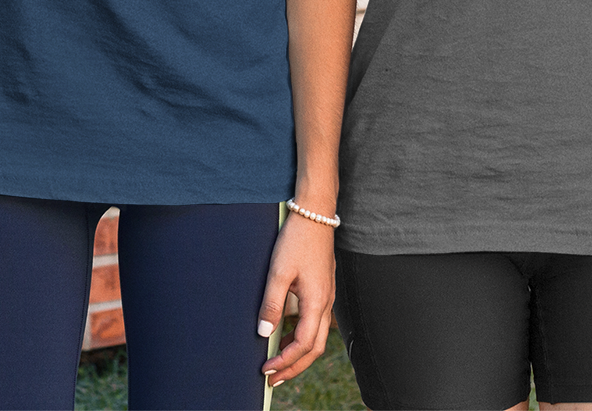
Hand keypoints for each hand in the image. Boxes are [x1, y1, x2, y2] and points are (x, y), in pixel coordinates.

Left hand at [258, 212, 333, 385]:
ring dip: (297, 353)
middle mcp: (326, 303)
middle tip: (273, 379)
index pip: (303, 345)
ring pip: (316, 337)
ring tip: (277, 362)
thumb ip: (272, 304)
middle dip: (293, 366)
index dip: (285, 361)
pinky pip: (315, 322)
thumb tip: (264, 333)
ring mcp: (327, 296)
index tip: (265, 369)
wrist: (315, 213)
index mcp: (317, 302)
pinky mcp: (323, 289)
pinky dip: (301, 336)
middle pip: (314, 348)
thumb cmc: (297, 239)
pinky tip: (285, 334)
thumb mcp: (279, 271)